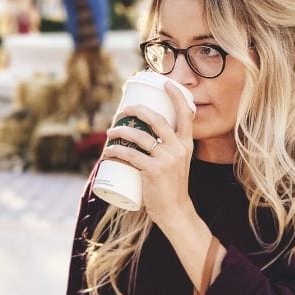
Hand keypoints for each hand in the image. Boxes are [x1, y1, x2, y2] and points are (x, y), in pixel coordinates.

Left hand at [103, 82, 195, 226]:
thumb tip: (145, 136)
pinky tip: (107, 151)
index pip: (185, 114)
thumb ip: (168, 149)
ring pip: (139, 136)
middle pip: (157, 120)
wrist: (176, 211)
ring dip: (121, 130)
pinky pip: (129, 155)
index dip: (176, 96)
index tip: (165, 83)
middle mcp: (178, 148)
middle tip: (124, 109)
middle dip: (138, 110)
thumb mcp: (177, 163)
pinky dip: (115, 151)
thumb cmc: (172, 186)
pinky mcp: (153, 171)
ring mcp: (166, 159)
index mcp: (187, 144)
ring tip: (110, 131)